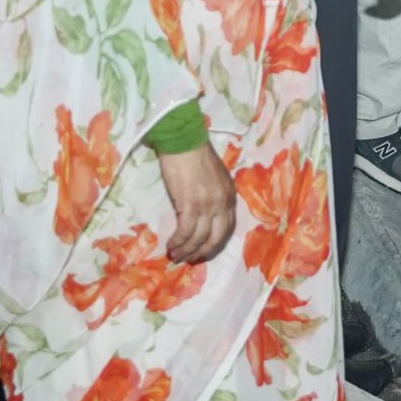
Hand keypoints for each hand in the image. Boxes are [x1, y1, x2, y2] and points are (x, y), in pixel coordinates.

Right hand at [155, 143, 236, 264]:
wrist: (183, 142)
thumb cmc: (195, 155)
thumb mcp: (215, 177)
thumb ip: (214, 195)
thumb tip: (205, 213)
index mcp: (230, 196)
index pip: (227, 228)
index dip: (215, 244)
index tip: (204, 251)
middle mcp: (222, 203)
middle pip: (216, 238)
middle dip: (203, 252)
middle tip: (190, 259)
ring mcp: (208, 205)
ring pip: (199, 238)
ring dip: (186, 250)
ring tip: (175, 255)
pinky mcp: (191, 205)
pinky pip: (185, 232)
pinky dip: (178, 242)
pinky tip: (171, 245)